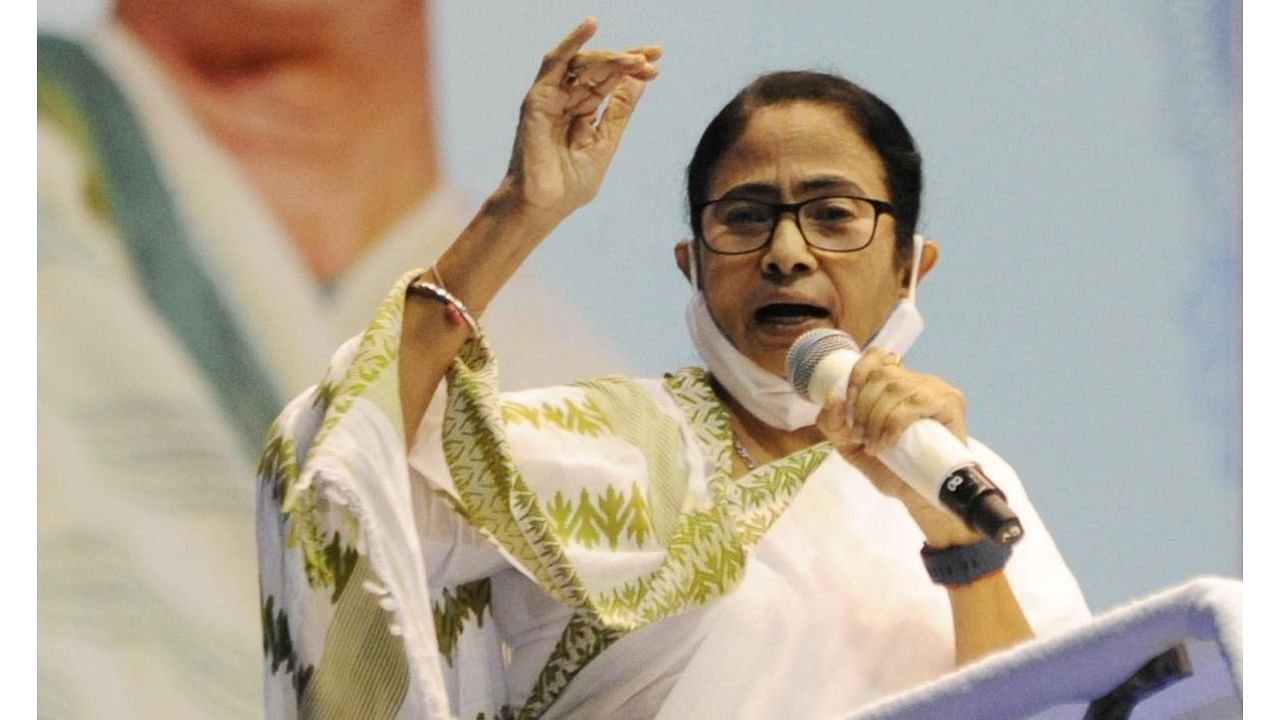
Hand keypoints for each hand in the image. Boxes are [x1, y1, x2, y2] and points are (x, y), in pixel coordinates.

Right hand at [503, 17, 660, 219]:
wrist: (543, 206)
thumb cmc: (568, 186)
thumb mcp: (604, 143)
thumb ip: (618, 112)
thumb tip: (640, 80)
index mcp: (582, 113)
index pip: (609, 82)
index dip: (632, 70)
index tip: (657, 65)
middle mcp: (566, 101)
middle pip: (599, 69)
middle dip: (627, 61)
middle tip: (652, 58)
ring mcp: (551, 98)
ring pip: (583, 64)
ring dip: (611, 57)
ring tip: (635, 59)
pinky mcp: (538, 98)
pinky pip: (555, 62)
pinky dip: (572, 42)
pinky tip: (590, 25)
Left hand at [815, 347, 980, 546]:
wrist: (921, 495)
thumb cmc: (891, 468)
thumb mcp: (850, 446)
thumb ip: (833, 424)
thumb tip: (832, 398)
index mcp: (895, 383)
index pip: (876, 356)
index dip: (857, 377)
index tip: (848, 407)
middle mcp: (917, 380)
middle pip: (880, 375)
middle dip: (862, 406)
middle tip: (860, 437)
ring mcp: (936, 390)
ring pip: (895, 388)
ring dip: (876, 418)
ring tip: (873, 445)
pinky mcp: (951, 404)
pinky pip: (914, 405)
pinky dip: (893, 425)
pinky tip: (887, 444)